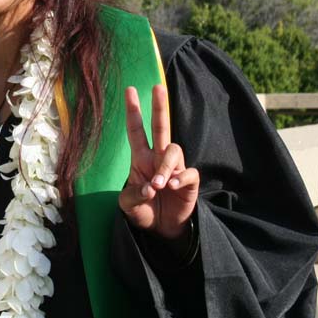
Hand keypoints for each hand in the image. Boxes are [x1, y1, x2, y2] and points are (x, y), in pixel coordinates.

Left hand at [118, 84, 199, 240]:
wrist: (161, 230)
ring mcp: (175, 168)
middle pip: (160, 126)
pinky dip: (180, 178)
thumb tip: (150, 187)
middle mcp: (158, 158)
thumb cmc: (143, 211)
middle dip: (159, 107)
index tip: (130, 89)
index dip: (133, 111)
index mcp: (140, 158)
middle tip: (157, 87)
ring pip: (174, 150)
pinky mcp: (189, 181)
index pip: (136, 130)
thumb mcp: (128, 206)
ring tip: (158, 184)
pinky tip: (172, 186)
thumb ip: (133, 195)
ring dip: (165, 166)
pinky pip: (188, 172)